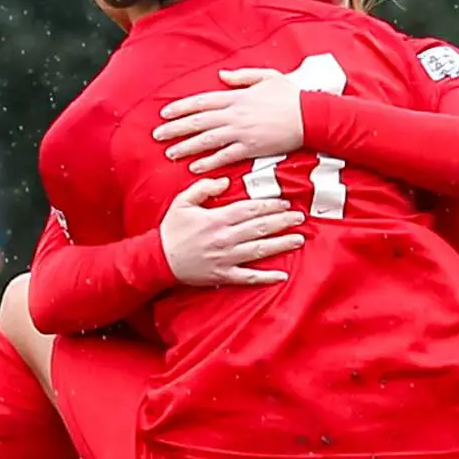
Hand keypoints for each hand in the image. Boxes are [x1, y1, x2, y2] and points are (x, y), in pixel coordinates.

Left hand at [153, 68, 302, 173]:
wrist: (310, 115)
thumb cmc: (291, 95)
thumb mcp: (266, 77)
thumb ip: (242, 76)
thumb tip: (222, 75)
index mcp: (236, 97)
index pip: (201, 102)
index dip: (181, 108)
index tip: (165, 113)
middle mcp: (235, 114)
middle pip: (198, 122)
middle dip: (176, 129)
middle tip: (157, 135)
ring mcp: (242, 133)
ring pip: (207, 140)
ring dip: (186, 147)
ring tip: (170, 153)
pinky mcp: (251, 149)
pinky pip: (225, 157)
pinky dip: (209, 162)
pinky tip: (195, 167)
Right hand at [160, 177, 305, 285]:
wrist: (158, 259)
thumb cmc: (172, 229)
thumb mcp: (183, 202)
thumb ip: (204, 188)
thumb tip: (226, 181)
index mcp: (217, 219)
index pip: (250, 209)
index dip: (270, 206)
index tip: (285, 203)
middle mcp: (225, 238)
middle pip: (260, 228)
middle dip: (282, 222)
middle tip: (300, 218)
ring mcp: (226, 258)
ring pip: (260, 250)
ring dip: (281, 244)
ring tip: (299, 239)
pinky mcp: (224, 275)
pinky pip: (248, 277)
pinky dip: (266, 277)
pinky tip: (282, 275)